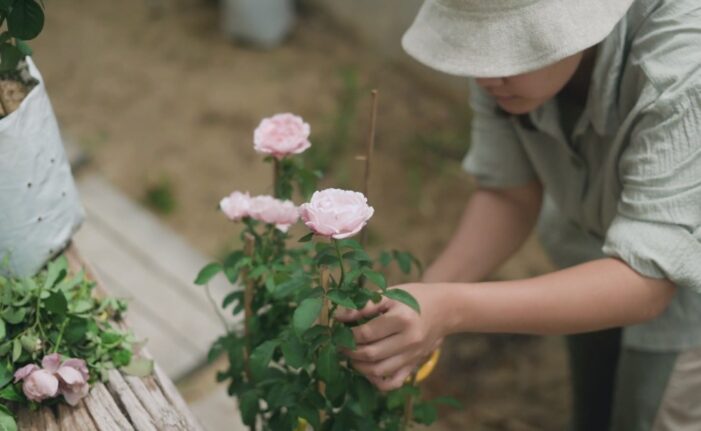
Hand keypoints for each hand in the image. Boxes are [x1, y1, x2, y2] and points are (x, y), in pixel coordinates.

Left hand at [334, 283, 449, 390]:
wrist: (445, 309)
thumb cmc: (414, 297)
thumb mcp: (390, 294)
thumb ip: (364, 305)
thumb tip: (338, 316)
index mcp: (402, 319)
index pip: (366, 334)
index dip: (347, 334)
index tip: (338, 329)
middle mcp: (409, 341)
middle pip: (370, 354)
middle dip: (349, 351)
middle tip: (340, 343)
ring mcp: (412, 356)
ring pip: (378, 371)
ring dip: (358, 366)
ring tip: (350, 355)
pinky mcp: (414, 365)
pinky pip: (392, 383)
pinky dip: (376, 381)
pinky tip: (367, 369)